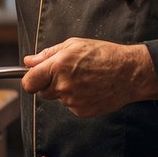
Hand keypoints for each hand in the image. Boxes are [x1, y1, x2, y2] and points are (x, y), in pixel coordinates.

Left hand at [21, 38, 157, 116]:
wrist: (129, 73)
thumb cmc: (103, 54)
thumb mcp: (74, 45)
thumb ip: (47, 54)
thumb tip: (28, 61)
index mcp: (58, 66)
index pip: (28, 82)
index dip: (30, 80)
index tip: (34, 77)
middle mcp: (63, 86)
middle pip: (42, 92)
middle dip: (49, 84)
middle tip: (67, 73)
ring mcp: (73, 101)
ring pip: (58, 98)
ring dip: (65, 91)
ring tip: (84, 79)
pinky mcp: (82, 111)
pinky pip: (71, 106)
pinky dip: (77, 99)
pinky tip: (90, 88)